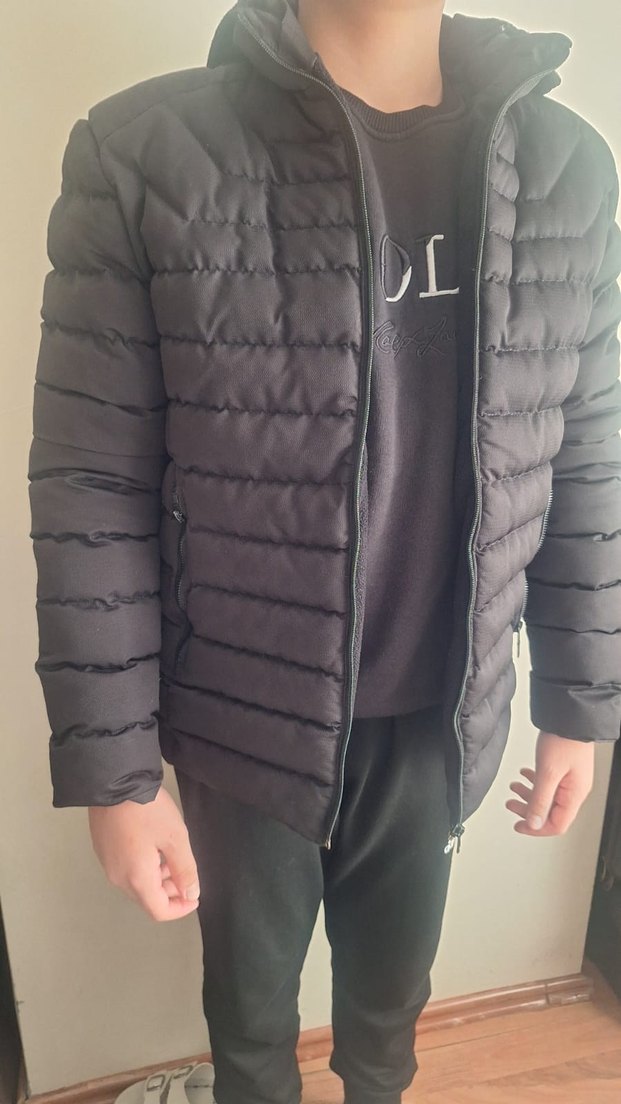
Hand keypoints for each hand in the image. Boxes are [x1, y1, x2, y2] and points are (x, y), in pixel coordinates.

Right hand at [88, 786, 200, 920]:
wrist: (113, 781)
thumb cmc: (147, 810)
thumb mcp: (175, 838)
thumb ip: (185, 870)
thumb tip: (191, 894)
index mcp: (136, 879)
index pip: (158, 911)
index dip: (180, 909)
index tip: (194, 896)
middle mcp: (118, 877)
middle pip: (146, 898)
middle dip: (169, 892)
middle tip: (184, 871)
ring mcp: (107, 863)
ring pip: (135, 884)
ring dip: (156, 878)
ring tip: (170, 855)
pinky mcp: (102, 849)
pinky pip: (125, 869)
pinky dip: (142, 867)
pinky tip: (152, 845)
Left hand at [505, 730, 594, 837]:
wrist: (570, 715)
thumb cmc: (564, 740)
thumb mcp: (547, 773)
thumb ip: (540, 800)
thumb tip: (533, 823)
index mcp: (575, 795)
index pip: (556, 825)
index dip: (536, 829)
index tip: (519, 826)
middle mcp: (575, 789)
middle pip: (551, 812)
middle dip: (528, 810)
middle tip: (511, 806)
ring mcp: (571, 779)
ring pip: (548, 796)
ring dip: (529, 794)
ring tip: (514, 787)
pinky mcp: (565, 768)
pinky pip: (549, 783)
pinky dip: (535, 782)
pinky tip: (525, 774)